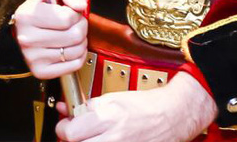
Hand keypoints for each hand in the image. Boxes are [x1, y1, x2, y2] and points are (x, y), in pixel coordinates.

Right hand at [15, 0, 88, 79]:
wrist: (30, 28)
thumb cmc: (46, 8)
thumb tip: (80, 7)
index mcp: (26, 16)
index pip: (67, 18)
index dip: (75, 14)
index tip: (69, 12)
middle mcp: (26, 38)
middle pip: (74, 36)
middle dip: (81, 28)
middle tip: (73, 25)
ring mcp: (32, 57)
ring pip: (76, 51)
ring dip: (81, 42)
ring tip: (72, 35)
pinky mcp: (40, 71)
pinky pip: (74, 65)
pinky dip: (79, 57)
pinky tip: (70, 48)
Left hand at [55, 73, 216, 141]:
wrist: (172, 115)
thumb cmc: (145, 105)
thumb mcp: (111, 98)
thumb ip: (86, 106)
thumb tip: (64, 110)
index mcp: (107, 118)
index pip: (70, 133)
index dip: (64, 128)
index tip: (66, 124)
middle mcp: (114, 137)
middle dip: (74, 138)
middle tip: (77, 133)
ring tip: (93, 136)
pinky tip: (105, 140)